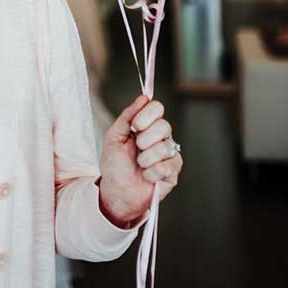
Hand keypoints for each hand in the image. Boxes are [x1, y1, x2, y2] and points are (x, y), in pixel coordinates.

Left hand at [97, 95, 182, 227]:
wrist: (116, 191)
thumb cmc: (114, 164)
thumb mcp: (114, 136)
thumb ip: (127, 116)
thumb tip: (143, 97)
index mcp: (146, 126)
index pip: (157, 108)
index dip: (147, 115)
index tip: (135, 127)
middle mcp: (160, 137)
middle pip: (164, 126)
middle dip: (145, 139)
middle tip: (136, 148)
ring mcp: (169, 154)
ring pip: (165, 147)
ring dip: (146, 159)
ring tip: (139, 165)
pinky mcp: (173, 172)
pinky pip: (168, 166)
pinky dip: (152, 172)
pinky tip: (146, 176)